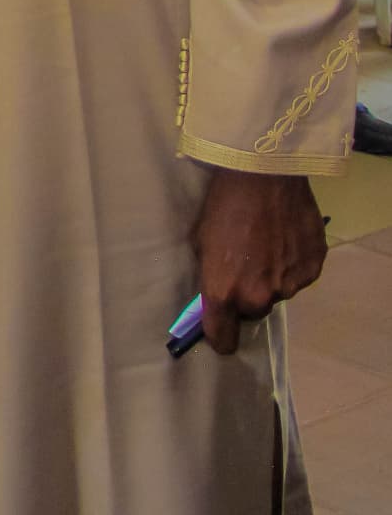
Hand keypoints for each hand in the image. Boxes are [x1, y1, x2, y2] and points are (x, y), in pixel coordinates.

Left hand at [193, 169, 328, 353]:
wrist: (262, 176)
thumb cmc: (221, 206)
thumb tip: (215, 297)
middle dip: (247, 296)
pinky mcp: (313, 269)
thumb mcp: (201, 243)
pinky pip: (299, 277)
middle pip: (253, 311)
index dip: (220, 338)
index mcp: (225, 292)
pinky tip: (285, 240)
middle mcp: (259, 296)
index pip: (223, 337)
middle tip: (244, 266)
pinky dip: (292, 265)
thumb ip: (211, 277)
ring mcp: (290, 285)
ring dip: (271, 278)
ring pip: (278, 293)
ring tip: (266, 246)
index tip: (221, 335)